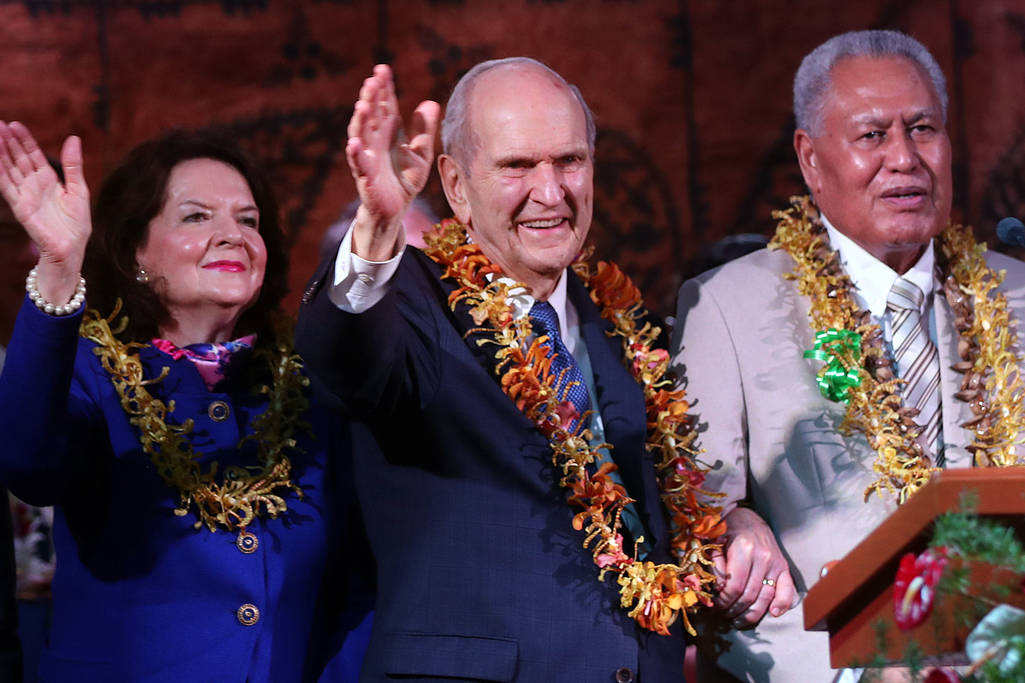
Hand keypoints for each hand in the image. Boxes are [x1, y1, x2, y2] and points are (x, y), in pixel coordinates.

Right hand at [0, 121, 90, 302]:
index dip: (24, 140)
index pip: (33, 155)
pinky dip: (0, 173)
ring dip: (1, 153)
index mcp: (49, 180)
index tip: (15, 124)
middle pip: (18, 159)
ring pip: (9, 169)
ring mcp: (25, 195)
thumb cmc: (77, 224)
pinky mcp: (20, 207)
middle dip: (9, 142)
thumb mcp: (78, 190)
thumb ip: (73, 165)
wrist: (71, 249)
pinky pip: (6, 187)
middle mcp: (34, 185)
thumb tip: (73, 138)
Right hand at [346, 64, 439, 260]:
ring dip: (360, 119)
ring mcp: (367, 156)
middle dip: (371, 98)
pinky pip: (358, 163)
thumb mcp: (421, 153)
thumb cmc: (405, 178)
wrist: (396, 208)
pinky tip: (354, 143)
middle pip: (371, 114)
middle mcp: (375, 140)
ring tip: (363, 104)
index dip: (384, 88)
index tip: (383, 69)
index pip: (385, 105)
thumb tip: (432, 103)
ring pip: (360, 133)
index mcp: (388, 132)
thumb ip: (424, 130)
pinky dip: (355, 153)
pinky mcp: (364, 176)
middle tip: (373, 80)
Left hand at [712, 506, 796, 627]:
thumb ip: (715, 565)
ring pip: (765, 597)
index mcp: (743, 548)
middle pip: (749, 594)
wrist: (749, 519)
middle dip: (734, 609)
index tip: (716, 605)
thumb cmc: (728, 531)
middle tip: (724, 615)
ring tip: (738, 620)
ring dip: (751, 613)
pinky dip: (782, 604)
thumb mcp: (715, 543)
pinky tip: (772, 614)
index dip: (724, 600)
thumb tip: (719, 588)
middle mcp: (763, 556)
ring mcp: (776, 562)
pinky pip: (787, 590)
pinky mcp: (784, 567)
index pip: (735, 585)